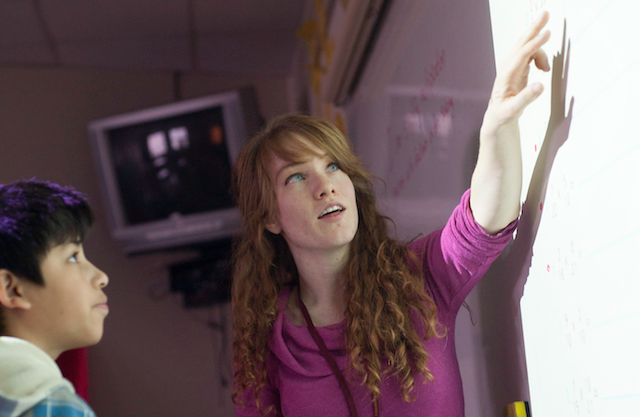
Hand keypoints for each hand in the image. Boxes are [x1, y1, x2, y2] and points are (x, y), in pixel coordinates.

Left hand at [483, 11, 551, 132]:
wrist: (497, 117)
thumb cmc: (502, 115)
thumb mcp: (513, 111)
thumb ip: (526, 98)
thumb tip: (540, 86)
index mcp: (506, 76)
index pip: (522, 55)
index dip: (535, 44)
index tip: (546, 34)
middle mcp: (508, 67)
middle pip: (522, 43)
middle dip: (534, 28)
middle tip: (545, 14)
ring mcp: (513, 66)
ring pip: (528, 48)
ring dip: (541, 50)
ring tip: (545, 68)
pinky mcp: (518, 68)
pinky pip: (531, 54)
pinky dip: (540, 56)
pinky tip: (543, 68)